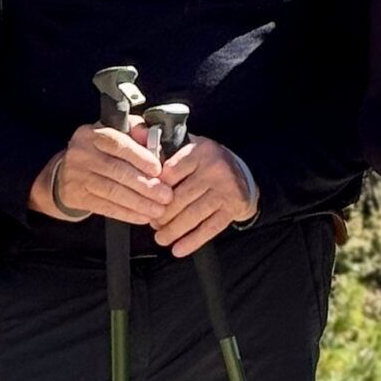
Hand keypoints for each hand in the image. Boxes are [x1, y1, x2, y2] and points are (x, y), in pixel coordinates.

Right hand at [33, 120, 170, 226]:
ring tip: (158, 210)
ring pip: (112, 191)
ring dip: (139, 203)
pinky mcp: (74, 196)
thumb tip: (152, 139)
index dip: (140, 158)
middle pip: (117, 171)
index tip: (158, 171)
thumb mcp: (116, 133)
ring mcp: (76, 176)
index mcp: (93, 134)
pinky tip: (142, 217)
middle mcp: (81, 153)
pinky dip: (126, 214)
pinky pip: (104, 207)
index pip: (119, 144)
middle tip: (166, 196)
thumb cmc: (100, 151)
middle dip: (145, 185)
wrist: (65, 171)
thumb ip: (136, 131)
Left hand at [152, 135, 258, 256]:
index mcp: (200, 151)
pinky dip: (192, 241)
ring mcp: (226, 189)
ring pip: (193, 214)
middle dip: (162, 214)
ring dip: (173, 230)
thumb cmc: (206, 163)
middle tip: (152, 224)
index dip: (154, 189)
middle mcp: (215, 169)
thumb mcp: (188, 146)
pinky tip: (178, 249)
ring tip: (161, 238)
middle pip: (180, 197)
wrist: (243, 175)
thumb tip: (137, 132)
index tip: (144, 199)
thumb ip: (161, 142)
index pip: (170, 172)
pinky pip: (210, 228)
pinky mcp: (234, 207)